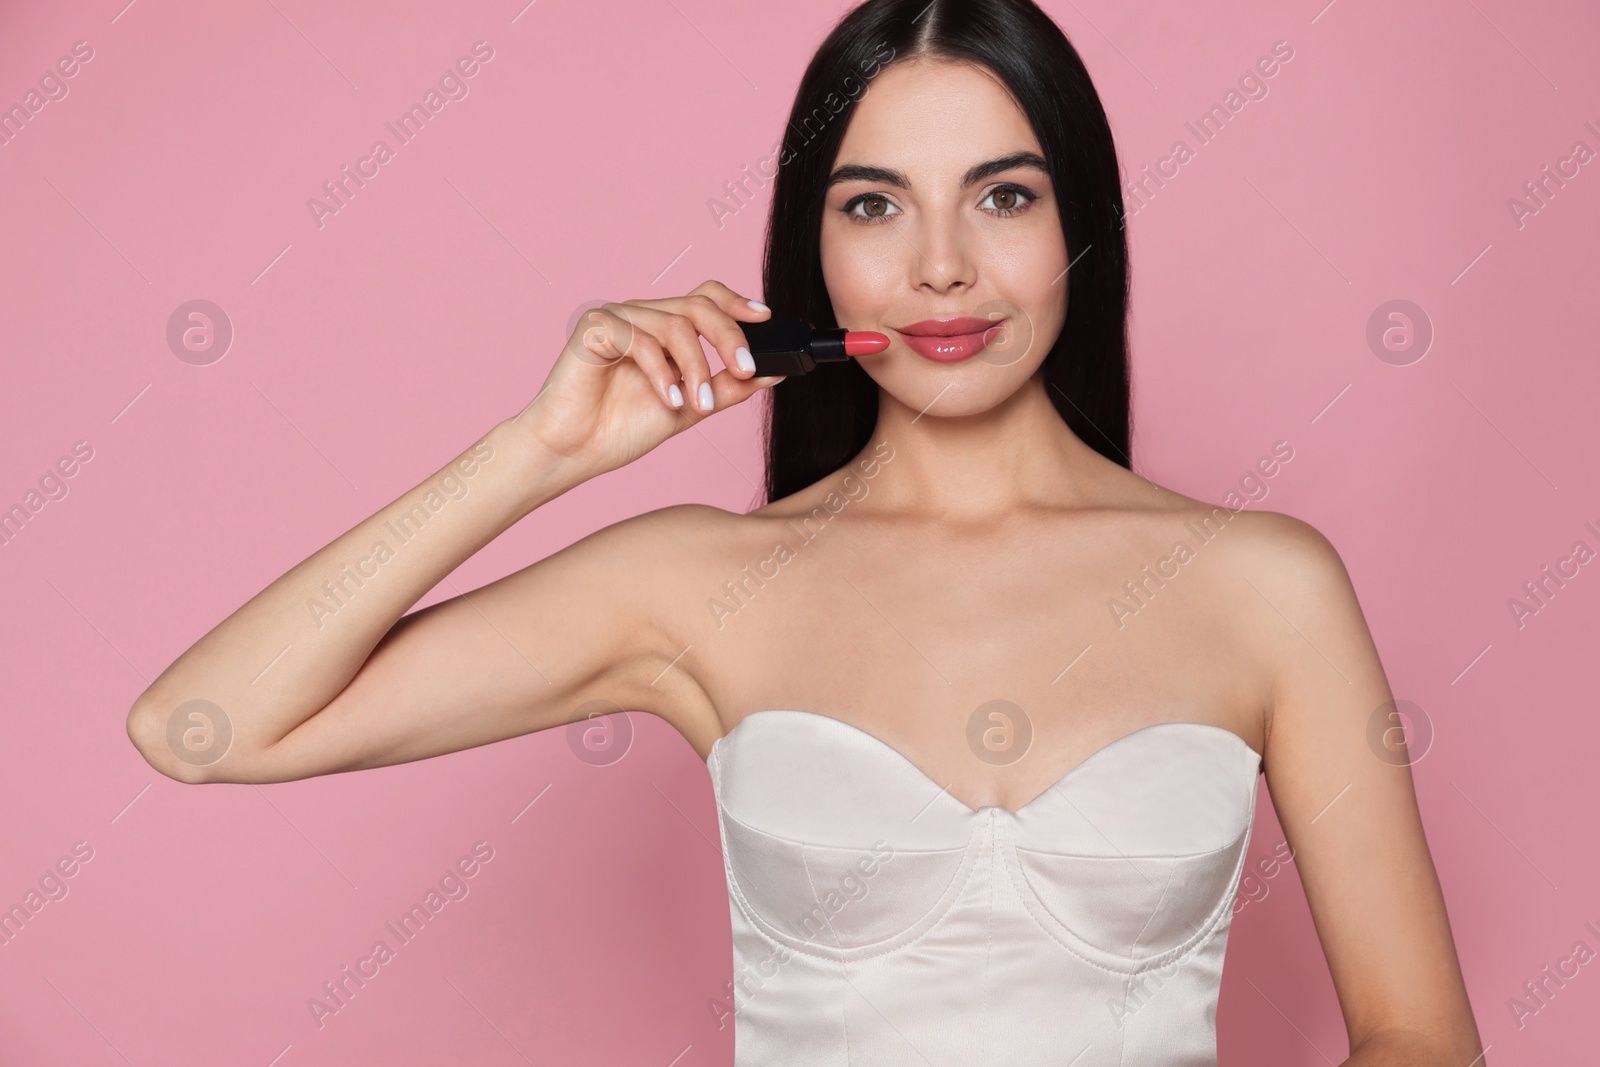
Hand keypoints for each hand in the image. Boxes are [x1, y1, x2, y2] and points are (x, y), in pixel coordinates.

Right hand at [511, 280, 781, 474]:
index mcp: (664, 329)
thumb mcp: (690, 408)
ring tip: (698, 405)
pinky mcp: (596, 328)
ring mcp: (619, 318)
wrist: (573, 451)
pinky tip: (669, 401)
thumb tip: (773, 372)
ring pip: (675, 324)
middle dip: (728, 338)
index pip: (706, 298)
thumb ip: (727, 388)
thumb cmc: (621, 428)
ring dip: (696, 368)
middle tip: (744, 371)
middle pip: (698, 305)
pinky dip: (662, 373)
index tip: (766, 318)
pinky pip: (641, 339)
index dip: (737, 302)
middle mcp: (643, 316)